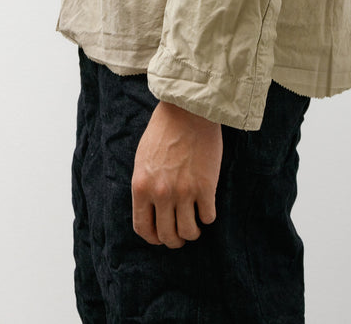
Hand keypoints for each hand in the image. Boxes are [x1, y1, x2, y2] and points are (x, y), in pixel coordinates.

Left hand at [131, 100, 222, 247]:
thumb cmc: (164, 130)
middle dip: (174, 241)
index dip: (153, 238)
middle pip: (167, 236)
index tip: (161, 236)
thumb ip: (145, 185)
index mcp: (142, 186)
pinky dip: (208, 217)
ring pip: (189, 232)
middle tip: (181, 236)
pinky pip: (208, 217)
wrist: (188, 110)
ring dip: (192, 232)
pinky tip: (207, 208)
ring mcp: (184, 191)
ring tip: (195, 225)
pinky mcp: (206, 187)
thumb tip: (151, 209)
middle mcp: (161, 193)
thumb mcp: (143, 159)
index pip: (143, 228)